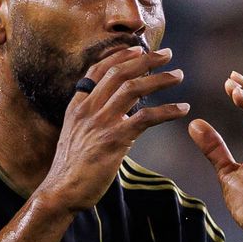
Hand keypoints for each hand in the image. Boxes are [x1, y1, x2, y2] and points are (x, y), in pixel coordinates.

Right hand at [39, 46, 187, 212]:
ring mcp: (100, 123)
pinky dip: (167, 110)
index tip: (139, 49)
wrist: (61, 192)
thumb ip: (94, 120)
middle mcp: (87, 109)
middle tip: (166, 54)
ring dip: (159, 79)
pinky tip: (181, 109)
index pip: (98, 70)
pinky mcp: (114, 140)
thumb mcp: (76, 136)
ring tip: (177, 76)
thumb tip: (121, 113)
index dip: (120, 56)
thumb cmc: (71, 169)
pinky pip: (145, 118)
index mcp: (77, 106)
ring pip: (133, 88)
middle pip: (119, 73)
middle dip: (145, 59)